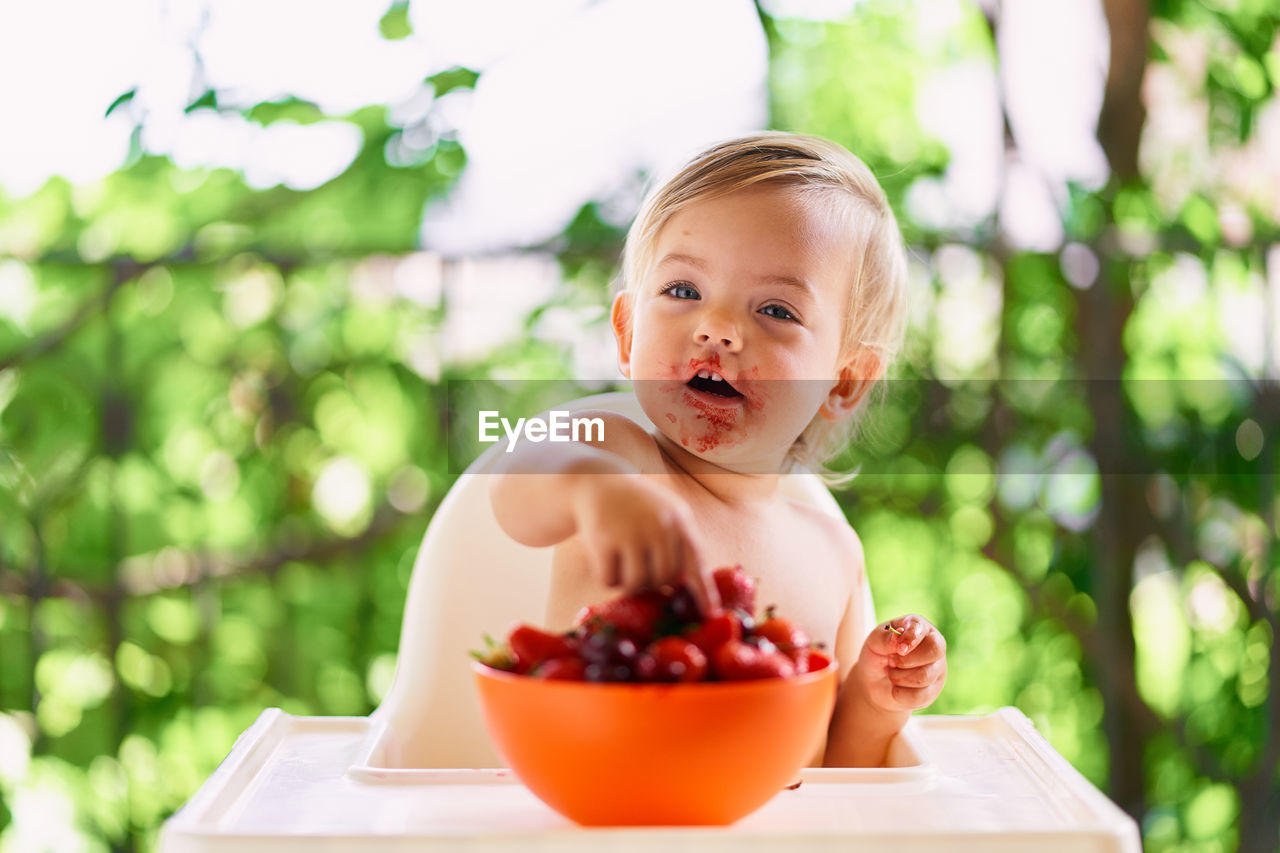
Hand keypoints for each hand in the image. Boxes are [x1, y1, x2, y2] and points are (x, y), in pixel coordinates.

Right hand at [571, 474, 718, 612]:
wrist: (597, 483)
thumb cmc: (636, 507)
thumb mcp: (666, 513)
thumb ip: (680, 543)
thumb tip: (692, 588)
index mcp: (679, 520)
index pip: (696, 562)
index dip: (704, 591)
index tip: (709, 613)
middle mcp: (659, 526)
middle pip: (664, 579)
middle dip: (653, 582)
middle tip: (641, 571)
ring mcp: (631, 532)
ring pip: (638, 584)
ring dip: (629, 584)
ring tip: (624, 568)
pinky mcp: (604, 540)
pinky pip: (610, 580)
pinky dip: (607, 578)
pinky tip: (605, 560)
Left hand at [852, 614, 946, 711]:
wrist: (874, 683)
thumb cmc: (876, 655)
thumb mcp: (873, 642)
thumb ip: (884, 638)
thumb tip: (898, 641)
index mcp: (918, 626)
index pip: (922, 628)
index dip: (910, 639)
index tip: (899, 649)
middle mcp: (934, 645)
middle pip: (934, 650)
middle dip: (907, 660)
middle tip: (892, 661)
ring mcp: (937, 668)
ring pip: (925, 676)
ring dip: (899, 678)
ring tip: (892, 673)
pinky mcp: (934, 690)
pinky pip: (920, 696)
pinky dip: (900, 694)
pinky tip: (896, 689)